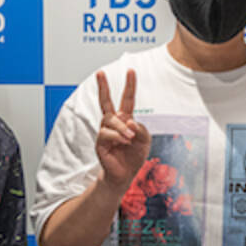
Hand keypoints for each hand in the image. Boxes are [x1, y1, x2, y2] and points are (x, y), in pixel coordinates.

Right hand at [96, 69, 150, 191]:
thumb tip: (129, 122)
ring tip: (130, 138)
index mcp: (125, 119)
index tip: (131, 70)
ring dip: (122, 128)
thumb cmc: (134, 155)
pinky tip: (124, 142)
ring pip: (111, 120)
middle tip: (100, 72)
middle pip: (106, 101)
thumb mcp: (145, 140)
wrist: (125, 174)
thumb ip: (141, 129)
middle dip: (103, 86)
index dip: (130, 85)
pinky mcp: (100, 142)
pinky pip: (106, 133)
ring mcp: (105, 131)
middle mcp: (113, 122)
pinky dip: (118, 137)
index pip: (127, 99)